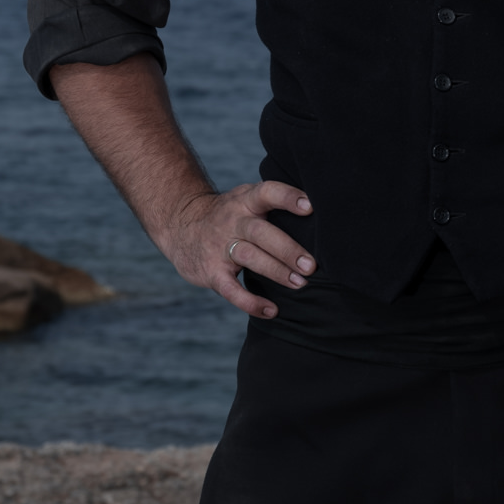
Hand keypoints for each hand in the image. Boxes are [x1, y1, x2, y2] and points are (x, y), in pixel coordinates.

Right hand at [161, 179, 315, 319]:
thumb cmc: (230, 215)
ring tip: (301, 284)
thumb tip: (324, 216)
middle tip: (312, 265)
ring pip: (249, 257)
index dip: (287, 197)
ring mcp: (220, 246)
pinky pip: (230, 289)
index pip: (267, 193)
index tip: (310, 207)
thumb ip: (274, 204)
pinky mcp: (211, 271)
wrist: (180, 224)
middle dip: (287, 249)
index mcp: (246, 200)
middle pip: (261, 232)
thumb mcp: (246, 199)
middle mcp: (233, 220)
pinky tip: (271, 310)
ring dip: (276, 272)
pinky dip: (250, 302)